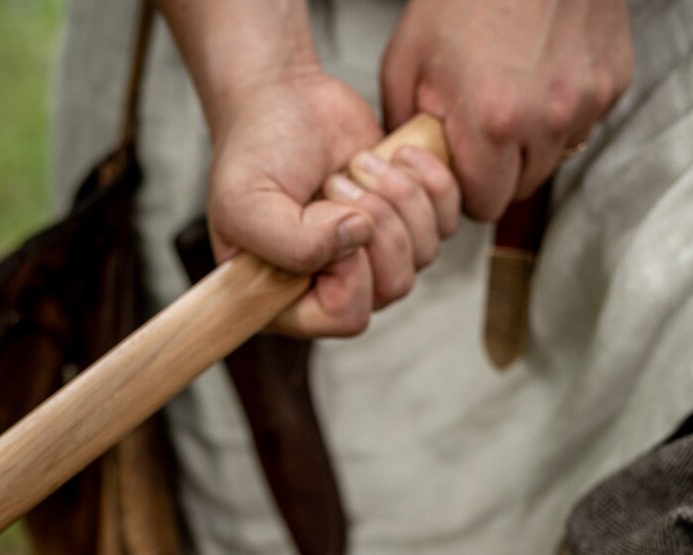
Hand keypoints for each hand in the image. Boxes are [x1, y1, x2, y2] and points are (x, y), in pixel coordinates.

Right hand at [207, 68, 459, 337]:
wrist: (283, 100)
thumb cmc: (254, 153)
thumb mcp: (246, 202)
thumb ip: (292, 243)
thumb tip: (357, 238)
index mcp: (289, 301)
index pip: (347, 315)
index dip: (349, 267)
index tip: (321, 212)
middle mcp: (335, 288)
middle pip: (393, 287)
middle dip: (376, 222)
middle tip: (336, 182)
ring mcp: (375, 259)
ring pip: (423, 255)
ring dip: (397, 196)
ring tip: (357, 165)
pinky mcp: (407, 222)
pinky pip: (446, 222)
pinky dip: (430, 180)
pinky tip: (395, 155)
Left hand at [382, 0, 633, 220]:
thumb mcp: (406, 62)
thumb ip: (402, 129)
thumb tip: (405, 171)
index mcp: (492, 124)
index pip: (484, 207)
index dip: (467, 193)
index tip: (458, 167)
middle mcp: (547, 121)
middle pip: (521, 189)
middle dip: (498, 173)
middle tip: (479, 132)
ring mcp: (587, 101)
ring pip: (554, 158)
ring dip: (531, 145)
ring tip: (509, 97)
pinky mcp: (614, 80)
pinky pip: (582, 122)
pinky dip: (561, 111)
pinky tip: (540, 73)